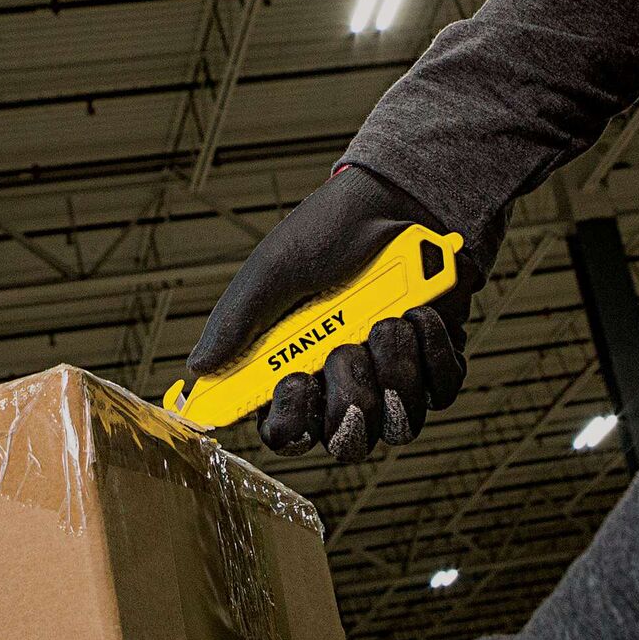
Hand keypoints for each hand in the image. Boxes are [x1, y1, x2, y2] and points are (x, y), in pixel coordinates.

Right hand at [184, 163, 489, 463]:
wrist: (400, 199)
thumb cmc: (330, 231)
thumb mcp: (273, 268)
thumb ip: (238, 320)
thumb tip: (197, 367)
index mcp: (294, 368)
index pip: (286, 430)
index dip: (290, 424)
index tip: (294, 381)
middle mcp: (342, 383)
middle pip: (346, 440)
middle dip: (350, 397)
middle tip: (348, 349)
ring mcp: (390, 377)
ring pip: (399, 424)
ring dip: (394, 366)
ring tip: (390, 318)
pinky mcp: (434, 365)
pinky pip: (441, 391)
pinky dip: (432, 352)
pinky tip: (420, 313)